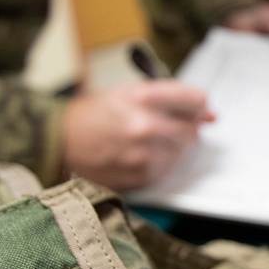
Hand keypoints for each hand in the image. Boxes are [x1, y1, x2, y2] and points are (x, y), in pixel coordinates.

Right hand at [63, 82, 214, 190]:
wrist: (60, 140)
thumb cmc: (94, 114)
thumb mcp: (130, 92)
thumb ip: (171, 100)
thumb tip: (208, 115)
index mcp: (145, 97)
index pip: (196, 100)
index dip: (198, 106)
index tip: (198, 110)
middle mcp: (147, 126)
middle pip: (192, 130)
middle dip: (186, 128)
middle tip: (167, 127)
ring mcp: (144, 154)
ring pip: (181, 152)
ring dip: (171, 147)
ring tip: (145, 141)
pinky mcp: (139, 176)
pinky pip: (166, 170)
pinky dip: (158, 163)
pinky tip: (138, 155)